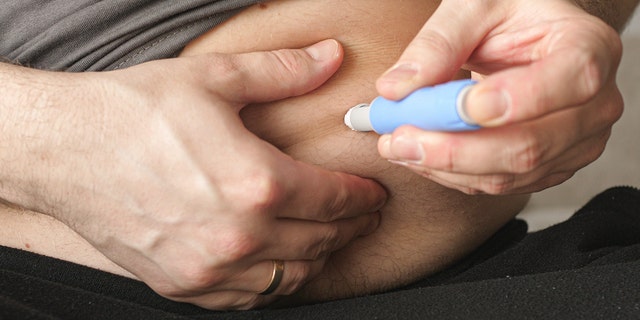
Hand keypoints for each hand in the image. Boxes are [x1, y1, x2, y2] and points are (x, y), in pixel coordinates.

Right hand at [2, 40, 385, 308]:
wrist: (65, 149)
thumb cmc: (134, 111)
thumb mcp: (213, 80)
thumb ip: (281, 71)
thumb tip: (329, 56)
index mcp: (256, 183)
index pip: (334, 200)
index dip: (362, 197)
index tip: (373, 194)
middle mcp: (238, 235)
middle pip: (320, 240)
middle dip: (351, 227)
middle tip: (363, 215)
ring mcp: (209, 267)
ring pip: (291, 276)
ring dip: (319, 257)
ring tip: (329, 238)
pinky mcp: (182, 284)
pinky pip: (248, 298)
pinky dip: (275, 283)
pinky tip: (279, 264)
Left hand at [375, 0, 623, 194]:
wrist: (526, 40)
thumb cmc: (510, 18)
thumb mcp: (474, 9)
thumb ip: (438, 43)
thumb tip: (397, 88)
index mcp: (589, 49)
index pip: (571, 81)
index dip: (515, 100)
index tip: (458, 105)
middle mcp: (594, 104)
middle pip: (530, 145)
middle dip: (455, 148)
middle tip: (401, 138)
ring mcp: (576, 144)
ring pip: (508, 174)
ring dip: (444, 166)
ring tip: (398, 145)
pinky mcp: (550, 168)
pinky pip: (499, 184)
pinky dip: (453, 174)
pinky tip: (422, 155)